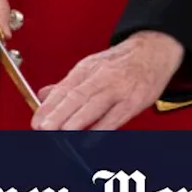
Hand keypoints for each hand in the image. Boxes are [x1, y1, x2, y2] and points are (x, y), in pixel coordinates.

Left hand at [31, 31, 184, 130]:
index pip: (64, 89)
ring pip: (93, 106)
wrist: (154, 51)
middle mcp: (101, 77)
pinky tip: (89, 141)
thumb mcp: (91, 67)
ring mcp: (119, 89)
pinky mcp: (134, 101)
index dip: (48, 106)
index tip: (36, 121)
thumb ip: (68, 84)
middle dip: (58, 114)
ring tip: (60, 135)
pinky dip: (101, 130)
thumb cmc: (122, 62)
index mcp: (87, 69)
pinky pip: (115, 117)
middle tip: (43, 128)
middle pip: (76, 97)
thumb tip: (43, 96)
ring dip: (75, 122)